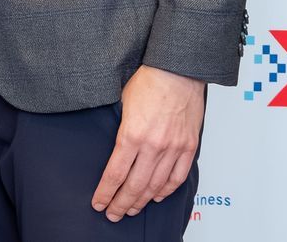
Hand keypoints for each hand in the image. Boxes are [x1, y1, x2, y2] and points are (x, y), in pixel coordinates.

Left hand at [91, 65, 205, 220]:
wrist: (178, 71)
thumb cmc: (147, 82)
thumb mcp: (120, 103)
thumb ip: (118, 130)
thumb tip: (111, 149)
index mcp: (132, 134)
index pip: (115, 174)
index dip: (106, 192)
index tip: (98, 203)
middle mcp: (154, 146)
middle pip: (135, 185)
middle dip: (121, 203)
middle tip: (112, 214)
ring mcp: (174, 148)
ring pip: (156, 185)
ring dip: (142, 201)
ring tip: (130, 209)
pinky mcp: (188, 147)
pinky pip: (177, 176)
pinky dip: (166, 190)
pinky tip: (157, 196)